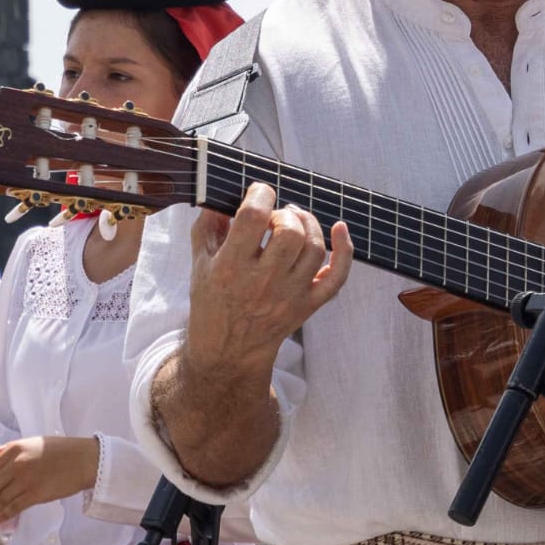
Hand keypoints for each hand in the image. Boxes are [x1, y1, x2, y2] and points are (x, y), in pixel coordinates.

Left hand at [0, 435, 98, 522]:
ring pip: (0, 499)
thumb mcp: (33, 443)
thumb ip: (8, 448)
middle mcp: (17, 464)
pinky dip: (3, 515)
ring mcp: (26, 479)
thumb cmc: (61, 450)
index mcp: (15, 450)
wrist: (86, 459)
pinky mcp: (36, 494)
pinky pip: (13, 507)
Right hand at [184, 182, 351, 383]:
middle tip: (275, 217)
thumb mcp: (199, 263)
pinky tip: (340, 229)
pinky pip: (337, 277)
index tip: (259, 192)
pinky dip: (345, 250)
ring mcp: (290, 295)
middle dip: (285, 214)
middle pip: (291, 233)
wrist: (229, 351)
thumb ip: (208, 226)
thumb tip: (221, 195)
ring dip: (309, 224)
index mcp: (230, 268)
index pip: (253, 219)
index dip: (260, 195)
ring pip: (315, 249)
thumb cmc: (212, 300)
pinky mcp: (309, 305)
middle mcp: (262, 282)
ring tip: (294, 221)